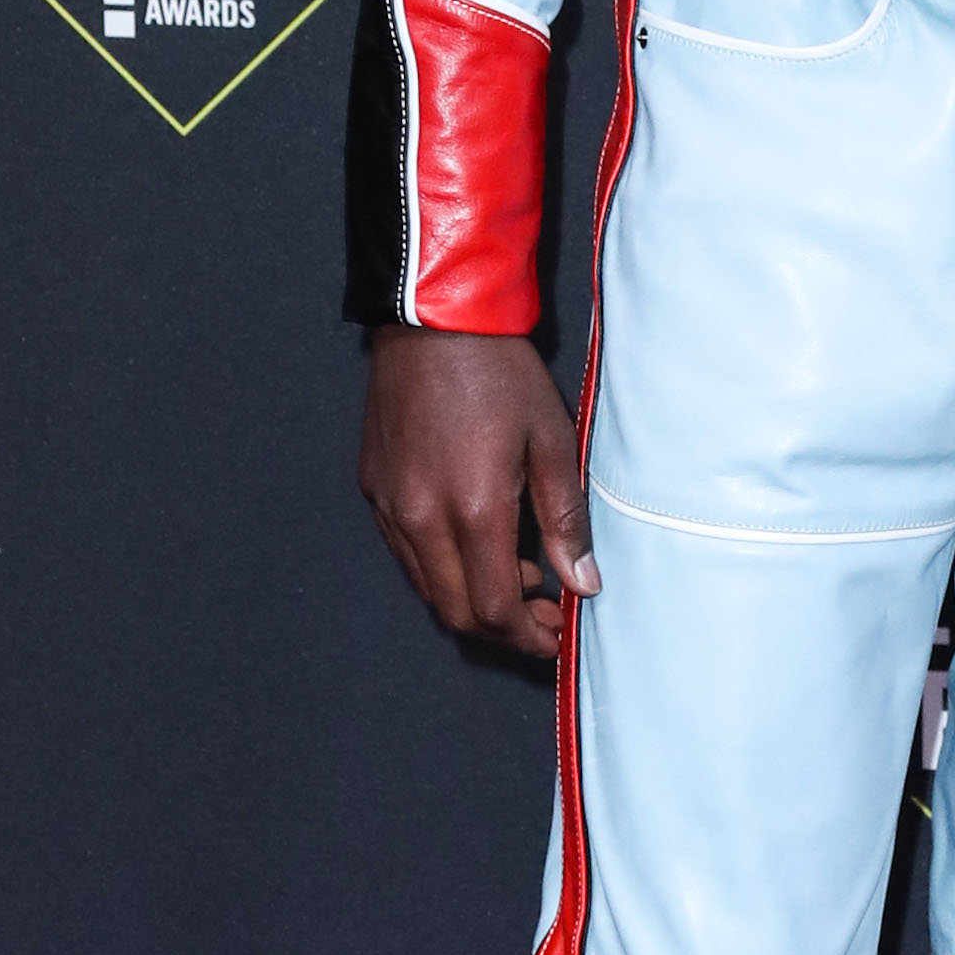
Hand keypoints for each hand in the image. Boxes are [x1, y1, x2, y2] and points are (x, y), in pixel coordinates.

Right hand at [358, 322, 595, 664]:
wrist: (433, 320)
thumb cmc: (500, 373)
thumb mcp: (553, 441)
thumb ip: (565, 521)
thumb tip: (582, 584)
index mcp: (472, 510)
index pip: (494, 609)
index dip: (528, 635)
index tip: (557, 630)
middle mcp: (420, 518)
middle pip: (456, 612)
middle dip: (502, 629)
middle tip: (543, 614)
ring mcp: (389, 505)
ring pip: (427, 588)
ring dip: (472, 600)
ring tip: (519, 576)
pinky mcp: (372, 489)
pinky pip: (405, 553)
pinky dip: (442, 568)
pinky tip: (476, 544)